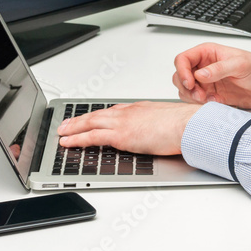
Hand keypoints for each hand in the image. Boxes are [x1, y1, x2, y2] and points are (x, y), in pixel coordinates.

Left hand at [56, 101, 199, 154]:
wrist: (189, 125)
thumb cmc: (185, 124)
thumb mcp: (168, 120)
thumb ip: (157, 125)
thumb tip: (158, 133)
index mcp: (140, 108)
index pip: (113, 111)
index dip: (98, 115)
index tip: (90, 117)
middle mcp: (128, 112)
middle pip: (97, 114)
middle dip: (79, 119)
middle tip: (67, 124)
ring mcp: (123, 122)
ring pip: (90, 123)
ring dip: (73, 128)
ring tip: (61, 133)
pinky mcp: (121, 135)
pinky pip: (92, 136)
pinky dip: (77, 138)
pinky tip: (67, 142)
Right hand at [172, 43, 250, 108]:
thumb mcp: (241, 64)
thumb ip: (220, 68)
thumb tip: (200, 74)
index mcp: (208, 53)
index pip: (183, 59)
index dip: (182, 71)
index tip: (190, 82)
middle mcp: (205, 67)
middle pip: (180, 75)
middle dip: (185, 86)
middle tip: (199, 94)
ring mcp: (208, 83)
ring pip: (186, 90)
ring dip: (191, 97)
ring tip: (206, 99)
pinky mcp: (213, 96)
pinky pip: (197, 102)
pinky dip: (200, 105)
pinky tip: (214, 103)